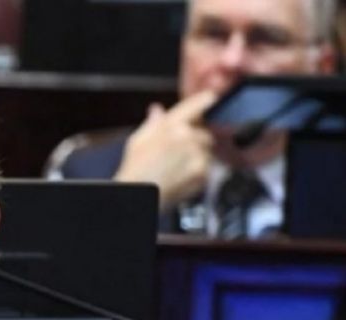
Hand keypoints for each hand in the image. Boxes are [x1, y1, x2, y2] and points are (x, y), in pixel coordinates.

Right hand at [114, 90, 216, 210]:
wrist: (139, 195)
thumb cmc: (135, 171)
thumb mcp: (137, 140)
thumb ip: (152, 123)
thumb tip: (157, 111)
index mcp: (171, 125)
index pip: (195, 106)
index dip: (205, 100)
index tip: (211, 97)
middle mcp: (187, 137)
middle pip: (204, 133)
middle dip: (196, 141)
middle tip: (179, 154)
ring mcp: (197, 155)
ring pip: (207, 151)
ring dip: (198, 157)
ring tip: (177, 169)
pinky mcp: (203, 172)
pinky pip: (208, 168)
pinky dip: (198, 173)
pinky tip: (181, 177)